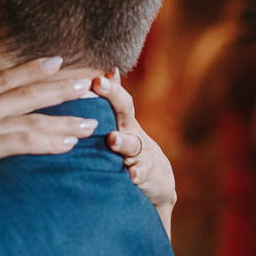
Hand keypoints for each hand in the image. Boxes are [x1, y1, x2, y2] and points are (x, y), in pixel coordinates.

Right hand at [0, 56, 106, 200]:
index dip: (27, 71)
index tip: (53, 61)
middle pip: (20, 90)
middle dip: (56, 84)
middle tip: (88, 78)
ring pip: (28, 114)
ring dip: (62, 114)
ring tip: (91, 114)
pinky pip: (20, 140)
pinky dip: (48, 138)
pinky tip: (69, 142)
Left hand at [94, 70, 174, 235]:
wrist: (158, 184)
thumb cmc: (131, 152)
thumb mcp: (124, 127)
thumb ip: (115, 103)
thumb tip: (109, 70)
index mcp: (123, 123)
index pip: (117, 99)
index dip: (109, 86)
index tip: (97, 77)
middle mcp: (133, 134)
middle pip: (125, 112)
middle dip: (114, 96)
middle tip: (101, 84)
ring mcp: (141, 154)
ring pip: (132, 144)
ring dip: (122, 140)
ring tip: (112, 138)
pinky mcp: (147, 176)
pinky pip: (142, 174)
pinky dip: (138, 174)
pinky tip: (132, 175)